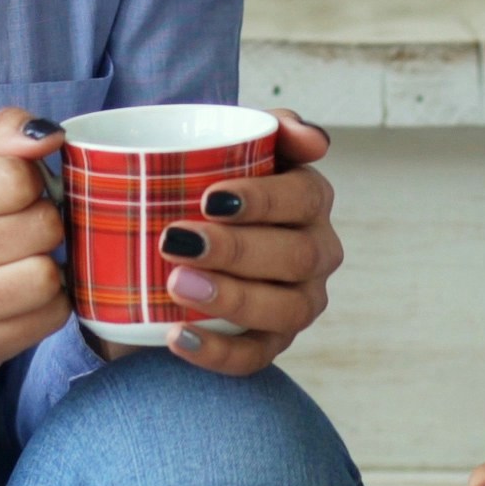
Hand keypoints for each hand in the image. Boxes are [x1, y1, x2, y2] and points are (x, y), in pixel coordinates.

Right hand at [0, 109, 70, 448]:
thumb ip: (5, 130)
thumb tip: (50, 136)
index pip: (17, 179)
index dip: (31, 182)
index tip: (15, 194)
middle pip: (40, 227)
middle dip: (43, 223)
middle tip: (21, 232)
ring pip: (47, 278)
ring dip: (49, 266)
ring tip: (23, 263)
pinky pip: (50, 318)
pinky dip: (50, 303)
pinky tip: (23, 295)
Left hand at [152, 109, 342, 374]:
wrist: (168, 239)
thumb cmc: (205, 183)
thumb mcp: (229, 145)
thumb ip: (268, 127)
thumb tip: (315, 141)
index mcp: (310, 199)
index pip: (304, 197)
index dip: (264, 200)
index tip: (209, 199)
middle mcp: (316, 253)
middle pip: (296, 256)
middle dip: (238, 250)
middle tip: (176, 240)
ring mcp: (298, 302)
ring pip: (286, 310)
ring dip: (231, 298)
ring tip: (176, 284)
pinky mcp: (270, 342)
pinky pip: (256, 358)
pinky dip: (218, 352)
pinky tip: (178, 337)